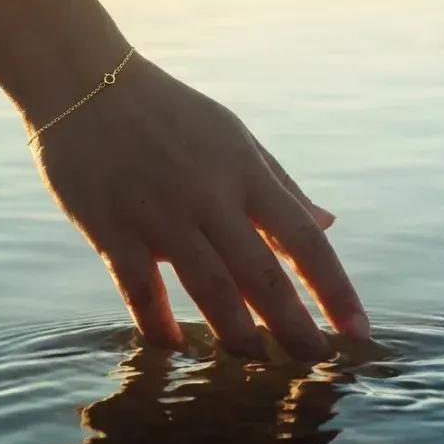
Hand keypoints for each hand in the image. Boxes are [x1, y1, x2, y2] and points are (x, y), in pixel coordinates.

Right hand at [28, 54, 367, 360]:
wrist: (83, 80)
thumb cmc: (169, 111)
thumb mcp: (234, 137)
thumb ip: (281, 185)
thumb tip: (329, 223)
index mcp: (245, 172)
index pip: (304, 239)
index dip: (336, 289)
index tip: (359, 330)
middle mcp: (209, 196)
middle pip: (262, 276)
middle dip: (294, 327)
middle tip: (315, 363)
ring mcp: (159, 214)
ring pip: (208, 288)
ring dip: (237, 334)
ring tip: (256, 363)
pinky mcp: (110, 227)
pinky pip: (138, 288)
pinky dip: (158, 323)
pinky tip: (176, 348)